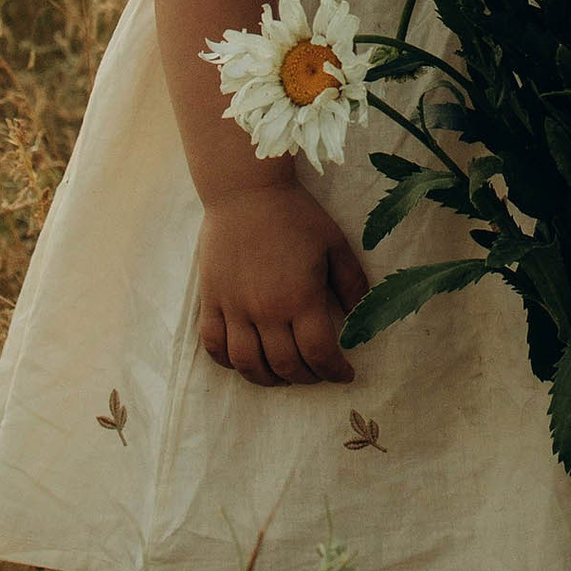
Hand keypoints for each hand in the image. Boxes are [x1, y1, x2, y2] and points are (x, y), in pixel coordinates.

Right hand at [197, 185, 369, 386]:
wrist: (246, 191)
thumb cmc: (295, 214)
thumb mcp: (335, 244)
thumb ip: (352, 284)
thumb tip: (358, 320)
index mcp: (301, 298)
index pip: (319, 354)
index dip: (335, 372)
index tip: (344, 375)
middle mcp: (266, 310)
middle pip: (286, 366)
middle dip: (307, 378)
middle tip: (317, 374)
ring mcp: (234, 308)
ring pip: (247, 364)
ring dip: (268, 379)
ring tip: (282, 377)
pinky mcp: (211, 300)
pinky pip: (213, 345)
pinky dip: (228, 362)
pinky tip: (244, 361)